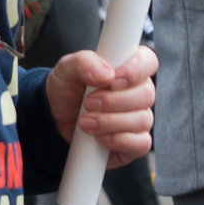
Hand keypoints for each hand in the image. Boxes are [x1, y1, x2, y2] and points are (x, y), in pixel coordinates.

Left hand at [45, 45, 158, 166]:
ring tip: (85, 122)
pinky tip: (100, 138)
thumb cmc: (67, 90)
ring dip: (110, 122)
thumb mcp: (66, 69)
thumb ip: (83, 62)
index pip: (148, 61)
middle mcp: (137, 92)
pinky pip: (141, 143)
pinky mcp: (135, 142)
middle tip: (88, 103)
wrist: (55, 120)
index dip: (135, 70)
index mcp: (126, 68)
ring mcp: (138, 118)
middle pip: (146, 94)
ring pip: (142, 120)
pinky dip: (118, 141)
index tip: (112, 80)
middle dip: (113, 101)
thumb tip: (106, 73)